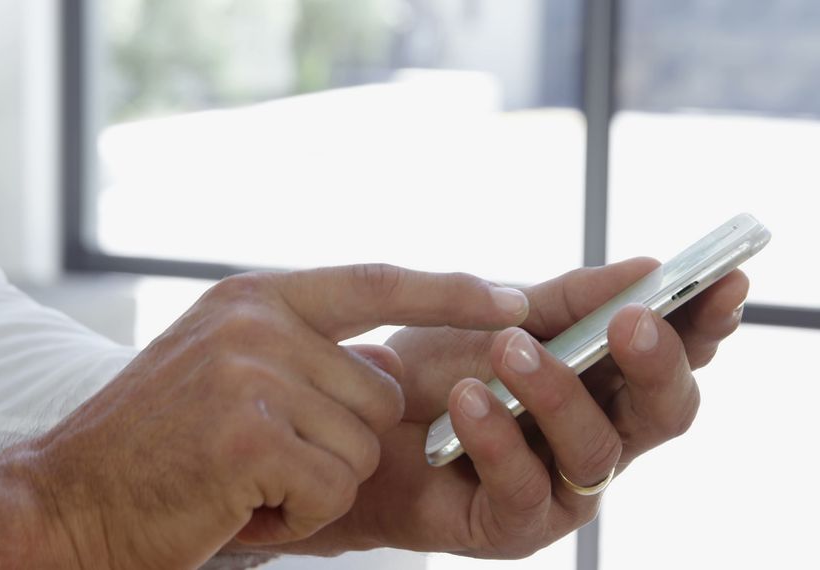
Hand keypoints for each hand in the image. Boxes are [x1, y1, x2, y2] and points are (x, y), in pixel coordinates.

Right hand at [0, 264, 530, 568]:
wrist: (67, 498)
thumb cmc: (152, 446)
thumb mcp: (223, 369)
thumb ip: (303, 354)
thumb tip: (394, 371)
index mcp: (254, 297)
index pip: (375, 280)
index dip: (451, 290)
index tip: (515, 299)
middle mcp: (256, 322)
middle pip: (380, 391)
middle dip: (339, 443)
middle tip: (262, 459)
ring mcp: (251, 374)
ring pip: (362, 446)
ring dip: (316, 483)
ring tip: (243, 480)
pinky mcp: (250, 435)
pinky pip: (333, 488)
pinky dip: (298, 514)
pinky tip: (239, 505)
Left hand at [265, 258, 748, 557]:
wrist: (352, 422)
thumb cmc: (434, 371)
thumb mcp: (497, 318)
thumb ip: (567, 301)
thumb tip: (647, 267)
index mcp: (605, 384)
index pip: (675, 356)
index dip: (706, 323)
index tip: (722, 280)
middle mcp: (598, 437)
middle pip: (663, 413)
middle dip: (655, 365)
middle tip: (632, 322)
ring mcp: (561, 487)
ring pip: (596, 450)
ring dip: (558, 392)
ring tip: (510, 349)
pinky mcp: (513, 525)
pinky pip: (526, 488)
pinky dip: (498, 439)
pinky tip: (469, 400)